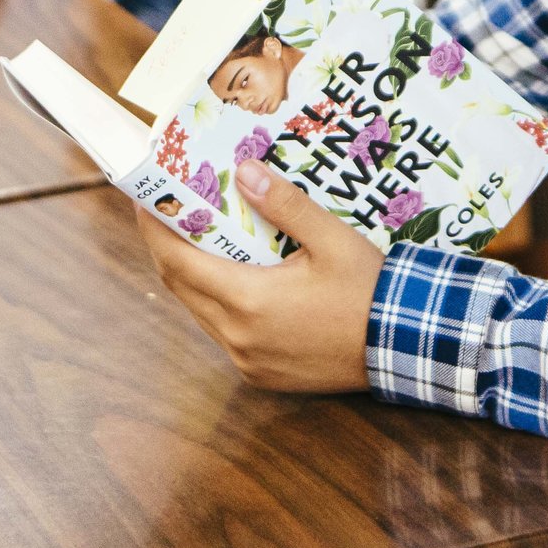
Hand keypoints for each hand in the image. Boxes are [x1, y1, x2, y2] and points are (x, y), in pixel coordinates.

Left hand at [138, 159, 382, 392]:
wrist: (402, 345)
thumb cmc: (369, 290)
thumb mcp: (332, 238)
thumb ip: (286, 205)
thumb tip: (245, 172)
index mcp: (248, 301)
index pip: (177, 262)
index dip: (154, 229)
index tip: (145, 199)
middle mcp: (237, 336)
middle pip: (181, 286)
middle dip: (169, 247)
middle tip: (170, 211)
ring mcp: (247, 360)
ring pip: (200, 312)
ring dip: (192, 276)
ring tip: (199, 239)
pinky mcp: (261, 375)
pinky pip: (223, 334)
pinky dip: (216, 303)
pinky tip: (233, 279)